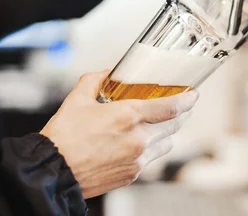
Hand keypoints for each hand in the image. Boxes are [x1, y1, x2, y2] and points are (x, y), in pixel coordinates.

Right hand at [40, 71, 197, 197]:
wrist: (53, 172)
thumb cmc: (63, 137)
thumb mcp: (77, 99)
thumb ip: (95, 81)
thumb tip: (106, 73)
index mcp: (128, 116)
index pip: (171, 107)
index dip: (187, 100)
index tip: (193, 95)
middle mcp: (138, 139)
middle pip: (173, 125)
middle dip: (180, 114)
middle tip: (180, 107)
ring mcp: (137, 159)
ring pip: (166, 143)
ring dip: (166, 132)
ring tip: (159, 125)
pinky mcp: (132, 175)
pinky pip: (151, 158)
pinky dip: (151, 148)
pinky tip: (141, 142)